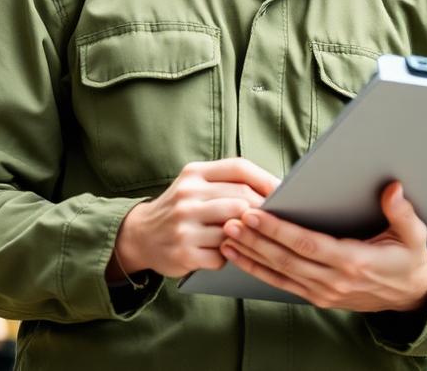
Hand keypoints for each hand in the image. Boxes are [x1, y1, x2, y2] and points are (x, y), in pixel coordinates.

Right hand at [108, 158, 280, 280]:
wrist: (140, 235)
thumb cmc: (181, 209)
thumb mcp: (195, 186)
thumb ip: (227, 184)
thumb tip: (276, 190)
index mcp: (194, 173)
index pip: (238, 168)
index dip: (266, 180)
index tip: (285, 192)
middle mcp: (187, 195)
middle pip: (241, 199)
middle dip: (263, 212)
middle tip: (278, 221)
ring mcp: (183, 224)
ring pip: (235, 228)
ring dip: (247, 236)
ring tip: (252, 238)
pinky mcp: (184, 252)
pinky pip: (223, 256)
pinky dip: (230, 257)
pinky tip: (227, 254)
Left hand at [218, 180, 426, 311]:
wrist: (412, 297)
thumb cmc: (409, 259)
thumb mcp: (414, 234)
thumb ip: (402, 212)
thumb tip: (392, 189)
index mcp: (354, 261)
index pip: (307, 244)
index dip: (278, 230)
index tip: (254, 214)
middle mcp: (334, 279)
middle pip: (286, 258)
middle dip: (254, 240)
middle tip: (229, 220)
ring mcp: (324, 292)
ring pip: (279, 273)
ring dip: (250, 255)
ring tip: (225, 237)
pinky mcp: (318, 297)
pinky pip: (282, 284)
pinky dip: (258, 271)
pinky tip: (239, 257)